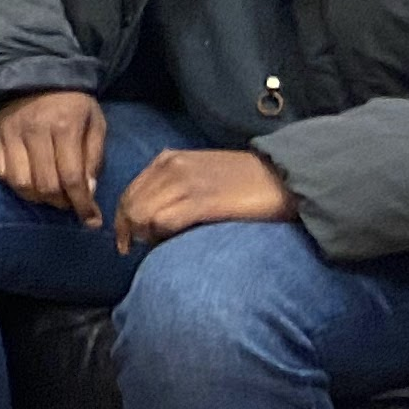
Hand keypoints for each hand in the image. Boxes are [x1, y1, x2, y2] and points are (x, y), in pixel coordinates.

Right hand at [0, 90, 108, 219]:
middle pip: (45, 185)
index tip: (91, 221)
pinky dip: (17, 185)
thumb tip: (87, 191)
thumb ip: (94, 156)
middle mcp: (35, 131)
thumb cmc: (72, 101)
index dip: (82, 205)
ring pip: (21, 183)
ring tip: (50, 195)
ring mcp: (11, 134)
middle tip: (71, 204)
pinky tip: (31, 182)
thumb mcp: (95, 122)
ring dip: (38, 198)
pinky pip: (2, 172)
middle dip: (61, 203)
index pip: (71, 178)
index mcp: (65, 127)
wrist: (36, 72)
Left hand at [114, 146, 296, 252]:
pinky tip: (171, 244)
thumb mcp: (201, 174)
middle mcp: (170, 167)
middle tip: (135, 249)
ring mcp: (184, 183)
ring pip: (140, 213)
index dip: (123, 218)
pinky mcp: (201, 201)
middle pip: (129, 204)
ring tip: (157, 247)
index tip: (127, 240)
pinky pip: (163, 221)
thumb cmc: (246, 182)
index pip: (129, 192)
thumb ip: (173, 187)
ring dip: (143, 235)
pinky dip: (160, 237)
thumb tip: (151, 216)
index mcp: (168, 159)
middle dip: (128, 230)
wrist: (284, 178)